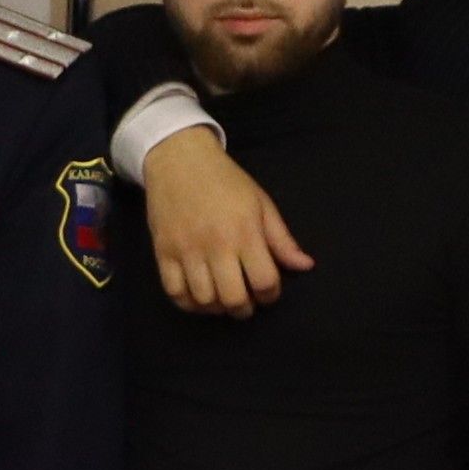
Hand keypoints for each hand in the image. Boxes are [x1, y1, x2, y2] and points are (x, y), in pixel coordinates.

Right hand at [143, 130, 313, 318]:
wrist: (179, 160)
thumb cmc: (226, 181)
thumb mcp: (261, 204)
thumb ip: (282, 239)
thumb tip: (305, 266)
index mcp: (245, 232)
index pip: (264, 281)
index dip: (271, 295)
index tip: (269, 292)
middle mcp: (215, 245)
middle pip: (233, 297)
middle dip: (245, 309)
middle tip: (247, 303)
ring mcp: (186, 250)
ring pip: (204, 299)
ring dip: (217, 308)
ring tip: (223, 301)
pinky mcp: (163, 252)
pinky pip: (174, 292)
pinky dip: (188, 303)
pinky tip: (199, 298)